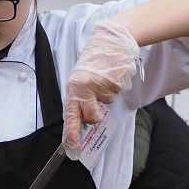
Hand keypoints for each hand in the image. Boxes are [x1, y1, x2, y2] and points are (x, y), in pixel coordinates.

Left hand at [63, 20, 139, 158]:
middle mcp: (85, 87)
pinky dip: (118, 86)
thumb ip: (81, 97)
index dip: (71, 133)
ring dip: (109, 93)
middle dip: (96, 115)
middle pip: (92, 117)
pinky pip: (118, 92)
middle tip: (98, 104)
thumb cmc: (96, 61)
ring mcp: (101, 84)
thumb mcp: (82, 78)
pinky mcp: (115, 81)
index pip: (70, 114)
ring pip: (107, 103)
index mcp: (74, 87)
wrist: (111, 39)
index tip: (72, 148)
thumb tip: (83, 118)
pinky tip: (113, 74)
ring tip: (105, 78)